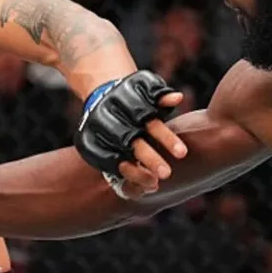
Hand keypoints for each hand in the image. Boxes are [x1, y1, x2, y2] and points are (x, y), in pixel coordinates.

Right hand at [74, 71, 186, 186]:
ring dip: (135, 172)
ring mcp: (97, 131)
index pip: (148, 121)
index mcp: (126, 101)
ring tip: (154, 184)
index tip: (183, 154)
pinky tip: (136, 185)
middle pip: (131, 140)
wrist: (102, 92)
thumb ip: (161, 95)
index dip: (165, 137)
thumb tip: (178, 98)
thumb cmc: (135, 94)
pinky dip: (119, 173)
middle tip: (167, 174)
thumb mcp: (147, 88)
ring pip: (116, 155)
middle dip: (149, 158)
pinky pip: (102, 162)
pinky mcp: (88, 143)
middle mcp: (110, 116)